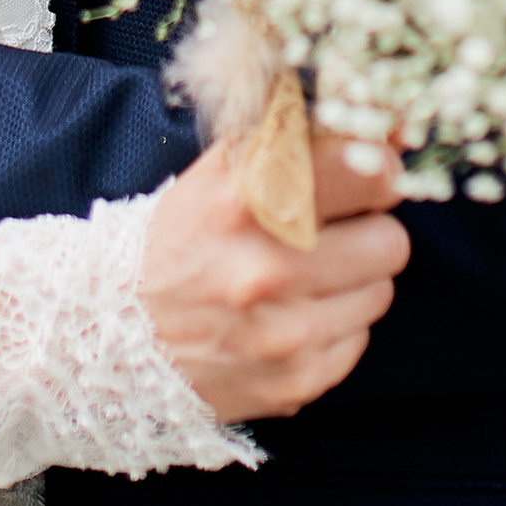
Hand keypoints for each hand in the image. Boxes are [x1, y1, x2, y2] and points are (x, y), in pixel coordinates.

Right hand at [140, 147, 409, 424]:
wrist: (107, 334)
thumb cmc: (177, 238)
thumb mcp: (222, 171)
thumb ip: (304, 136)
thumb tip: (397, 122)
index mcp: (249, 200)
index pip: (370, 170)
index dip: (379, 168)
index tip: (369, 172)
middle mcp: (269, 268)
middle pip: (391, 240)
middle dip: (365, 232)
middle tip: (325, 235)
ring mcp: (285, 333)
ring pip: (381, 291)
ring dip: (350, 283)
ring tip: (299, 279)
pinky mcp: (295, 382)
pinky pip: (358, 341)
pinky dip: (330, 329)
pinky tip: (286, 319)